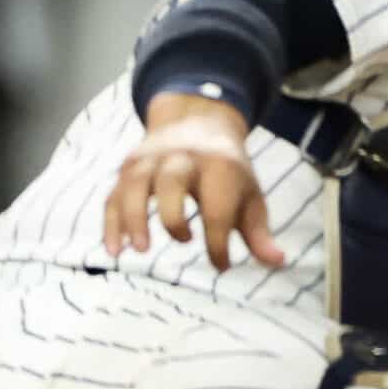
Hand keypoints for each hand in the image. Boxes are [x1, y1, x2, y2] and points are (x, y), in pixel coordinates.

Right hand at [101, 94, 284, 271]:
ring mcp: (150, 160)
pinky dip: (111, 223)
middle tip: (184, 241)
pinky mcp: (129, 168)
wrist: (197, 122)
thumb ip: (259, 231)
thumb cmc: (228, 170)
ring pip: (134, 184)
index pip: (217, 206)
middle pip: (171, 182)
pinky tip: (114, 250)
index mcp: (219, 165)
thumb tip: (276, 262)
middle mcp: (181, 157)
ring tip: (139, 250)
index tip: (222, 266)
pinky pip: (113, 194)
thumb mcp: (250, 194)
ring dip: (134, 217)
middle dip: (174, 215)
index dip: (219, 240)